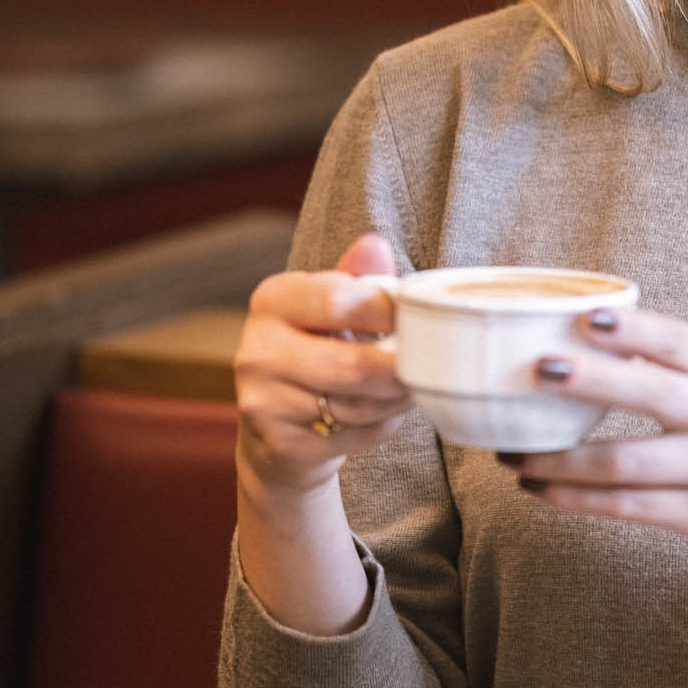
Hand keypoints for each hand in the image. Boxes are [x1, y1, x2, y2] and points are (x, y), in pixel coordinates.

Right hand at [234, 232, 413, 496]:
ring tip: (412, 388)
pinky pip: (353, 435)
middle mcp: (256, 350)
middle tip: (431, 367)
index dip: (387, 311)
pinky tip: (384, 414)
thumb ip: (356, 277)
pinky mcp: (280, 444)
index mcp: (271, 301)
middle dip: (400, 369)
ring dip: (397, 399)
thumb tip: (375, 243)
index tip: (414, 319)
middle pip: (351, 364)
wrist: (278, 429)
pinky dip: (380, 426)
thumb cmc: (315, 352)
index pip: (337, 299)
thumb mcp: (329, 308)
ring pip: (357, 405)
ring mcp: (263, 401)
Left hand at [505, 308, 687, 659]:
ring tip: (512, 454)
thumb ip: (675, 363)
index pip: (676, 341)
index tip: (583, 318)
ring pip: (624, 463)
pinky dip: (576, 498)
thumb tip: (584, 333)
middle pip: (649, 395)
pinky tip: (540, 489)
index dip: (630, 329)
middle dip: (590, 381)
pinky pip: (628, 507)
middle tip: (535, 370)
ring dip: (559, 460)